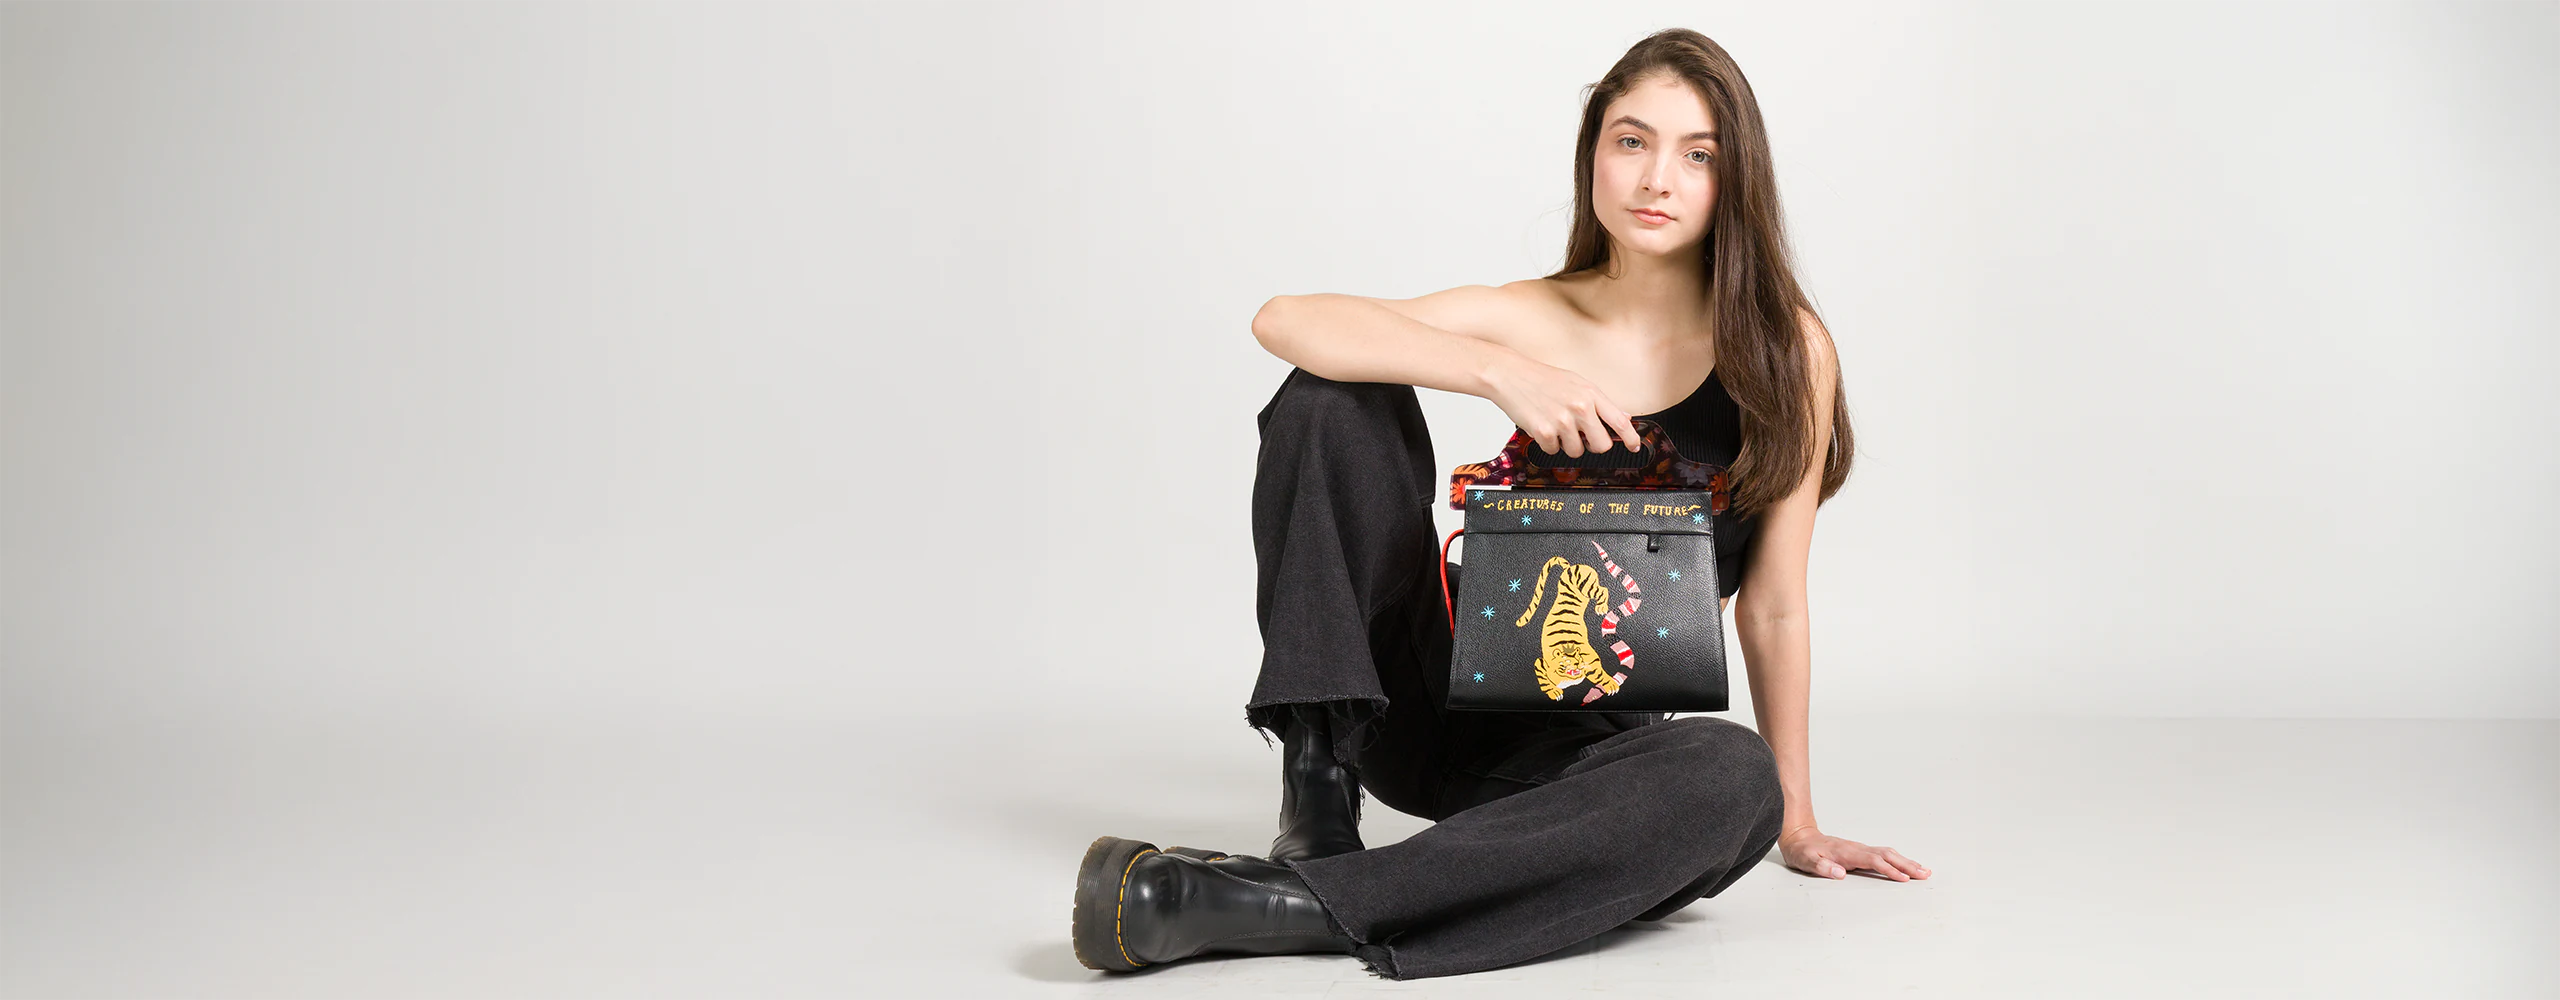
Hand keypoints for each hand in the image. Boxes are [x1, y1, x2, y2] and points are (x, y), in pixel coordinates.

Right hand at [1479, 354, 1643, 458]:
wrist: (1509, 375)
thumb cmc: (1542, 378)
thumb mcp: (1576, 383)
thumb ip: (1599, 402)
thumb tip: (1623, 416)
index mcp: (1590, 394)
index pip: (1620, 421)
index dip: (1631, 438)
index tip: (1634, 446)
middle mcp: (1579, 407)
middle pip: (1602, 445)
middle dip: (1593, 445)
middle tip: (1582, 436)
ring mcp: (1562, 421)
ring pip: (1577, 451)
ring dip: (1567, 444)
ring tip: (1555, 425)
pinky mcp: (1544, 432)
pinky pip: (1554, 451)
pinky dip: (1548, 444)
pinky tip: (1542, 426)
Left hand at [1779, 826, 1929, 880]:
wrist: (1800, 836)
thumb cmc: (1803, 851)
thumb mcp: (1807, 860)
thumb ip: (1822, 866)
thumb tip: (1840, 873)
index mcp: (1847, 853)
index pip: (1873, 861)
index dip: (1889, 870)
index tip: (1904, 879)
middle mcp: (1857, 849)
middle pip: (1887, 855)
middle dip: (1907, 865)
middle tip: (1924, 874)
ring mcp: (1860, 849)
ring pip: (1888, 853)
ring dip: (1906, 862)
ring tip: (1923, 871)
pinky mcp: (1860, 851)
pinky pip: (1884, 855)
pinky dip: (1898, 859)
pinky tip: (1906, 865)